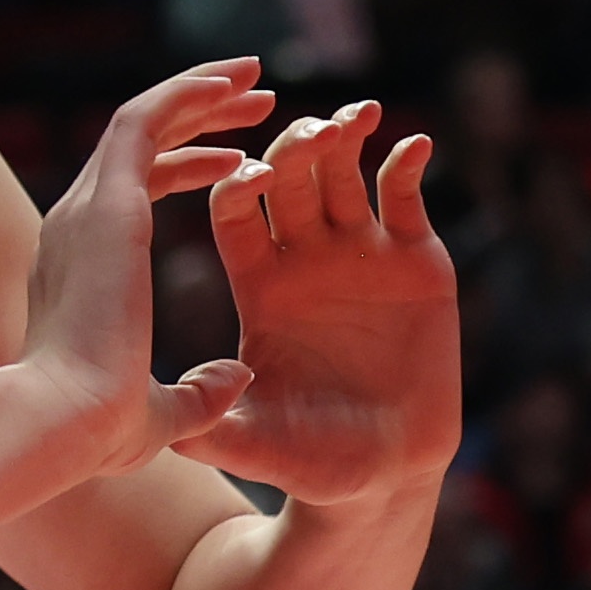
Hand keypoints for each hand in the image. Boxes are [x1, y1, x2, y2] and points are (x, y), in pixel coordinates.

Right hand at [27, 62, 273, 474]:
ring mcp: (86, 208)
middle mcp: (76, 226)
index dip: (188, 167)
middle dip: (198, 115)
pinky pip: (145, 120)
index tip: (239, 160)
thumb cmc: (95, 434)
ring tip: (254, 76)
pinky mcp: (105, 201)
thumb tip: (237, 380)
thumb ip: (197, 393)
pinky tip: (235, 83)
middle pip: (139, 145)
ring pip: (142, 119)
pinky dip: (187, 93)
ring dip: (198, 91)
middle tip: (259, 100)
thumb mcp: (159, 413)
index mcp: (82, 269)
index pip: (135, 193)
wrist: (58, 425)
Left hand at [188, 100, 459, 509]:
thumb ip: (218, 433)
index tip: (249, 176)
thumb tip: (174, 429)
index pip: (236, 211)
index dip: (239, 185)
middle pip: (289, 177)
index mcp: (259, 285)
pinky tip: (412, 146)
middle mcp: (306, 259)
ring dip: (346, 136)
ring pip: (345, 173)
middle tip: (311, 133)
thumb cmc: (312, 461)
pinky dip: (407, 164)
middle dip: (295, 147)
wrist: (385, 473)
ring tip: (356, 116)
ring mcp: (362, 254)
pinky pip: (405, 197)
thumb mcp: (256, 445)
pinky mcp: (416, 261)